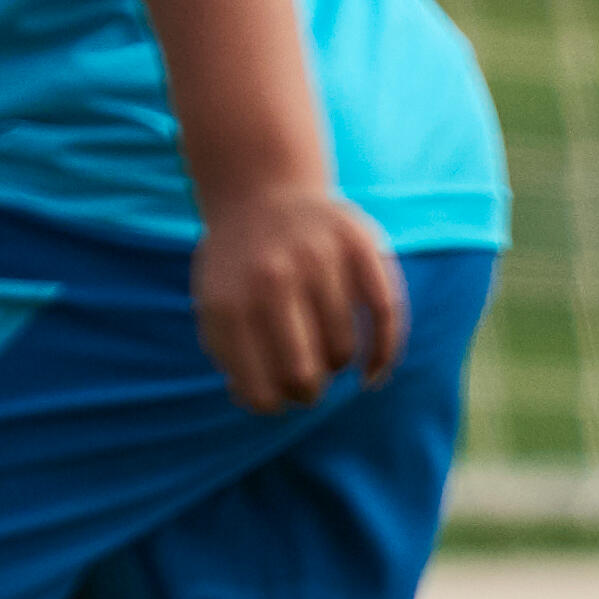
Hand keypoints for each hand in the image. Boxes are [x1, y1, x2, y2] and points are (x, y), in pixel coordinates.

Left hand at [192, 185, 411, 415]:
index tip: (279, 395)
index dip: (274, 405)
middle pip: (304, 375)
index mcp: (228, 303)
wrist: (260, 192)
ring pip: (343, 350)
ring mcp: (317, 257)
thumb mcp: (215, 307)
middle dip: (309, 393)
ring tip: (324, 353)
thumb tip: (258, 401)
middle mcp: (271, 278)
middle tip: (307, 384)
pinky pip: (384, 316)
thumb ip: (230, 357)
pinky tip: (371, 372)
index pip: (260, 390)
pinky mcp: (359, 243)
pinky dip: (383, 356)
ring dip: (337, 365)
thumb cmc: (238, 268)